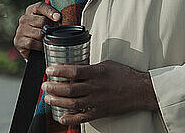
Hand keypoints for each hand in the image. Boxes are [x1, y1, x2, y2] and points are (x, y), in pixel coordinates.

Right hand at [13, 1, 60, 58]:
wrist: (33, 47)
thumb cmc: (44, 30)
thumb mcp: (50, 21)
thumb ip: (56, 17)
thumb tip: (60, 18)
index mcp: (32, 10)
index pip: (41, 6)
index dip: (50, 11)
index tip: (58, 18)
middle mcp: (24, 18)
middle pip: (42, 21)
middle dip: (50, 28)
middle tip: (51, 32)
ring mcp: (20, 30)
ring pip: (38, 33)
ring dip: (45, 38)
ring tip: (46, 39)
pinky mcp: (18, 41)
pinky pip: (31, 43)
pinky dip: (39, 45)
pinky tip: (41, 45)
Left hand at [42, 60, 158, 124]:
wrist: (140, 90)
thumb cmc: (125, 75)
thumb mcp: (108, 64)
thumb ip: (92, 67)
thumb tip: (75, 67)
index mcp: (98, 72)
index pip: (74, 71)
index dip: (59, 71)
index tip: (49, 70)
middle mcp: (96, 87)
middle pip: (70, 88)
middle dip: (54, 87)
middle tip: (45, 85)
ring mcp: (97, 101)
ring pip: (73, 103)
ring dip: (58, 101)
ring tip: (48, 98)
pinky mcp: (100, 111)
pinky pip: (82, 117)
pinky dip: (71, 119)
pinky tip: (62, 117)